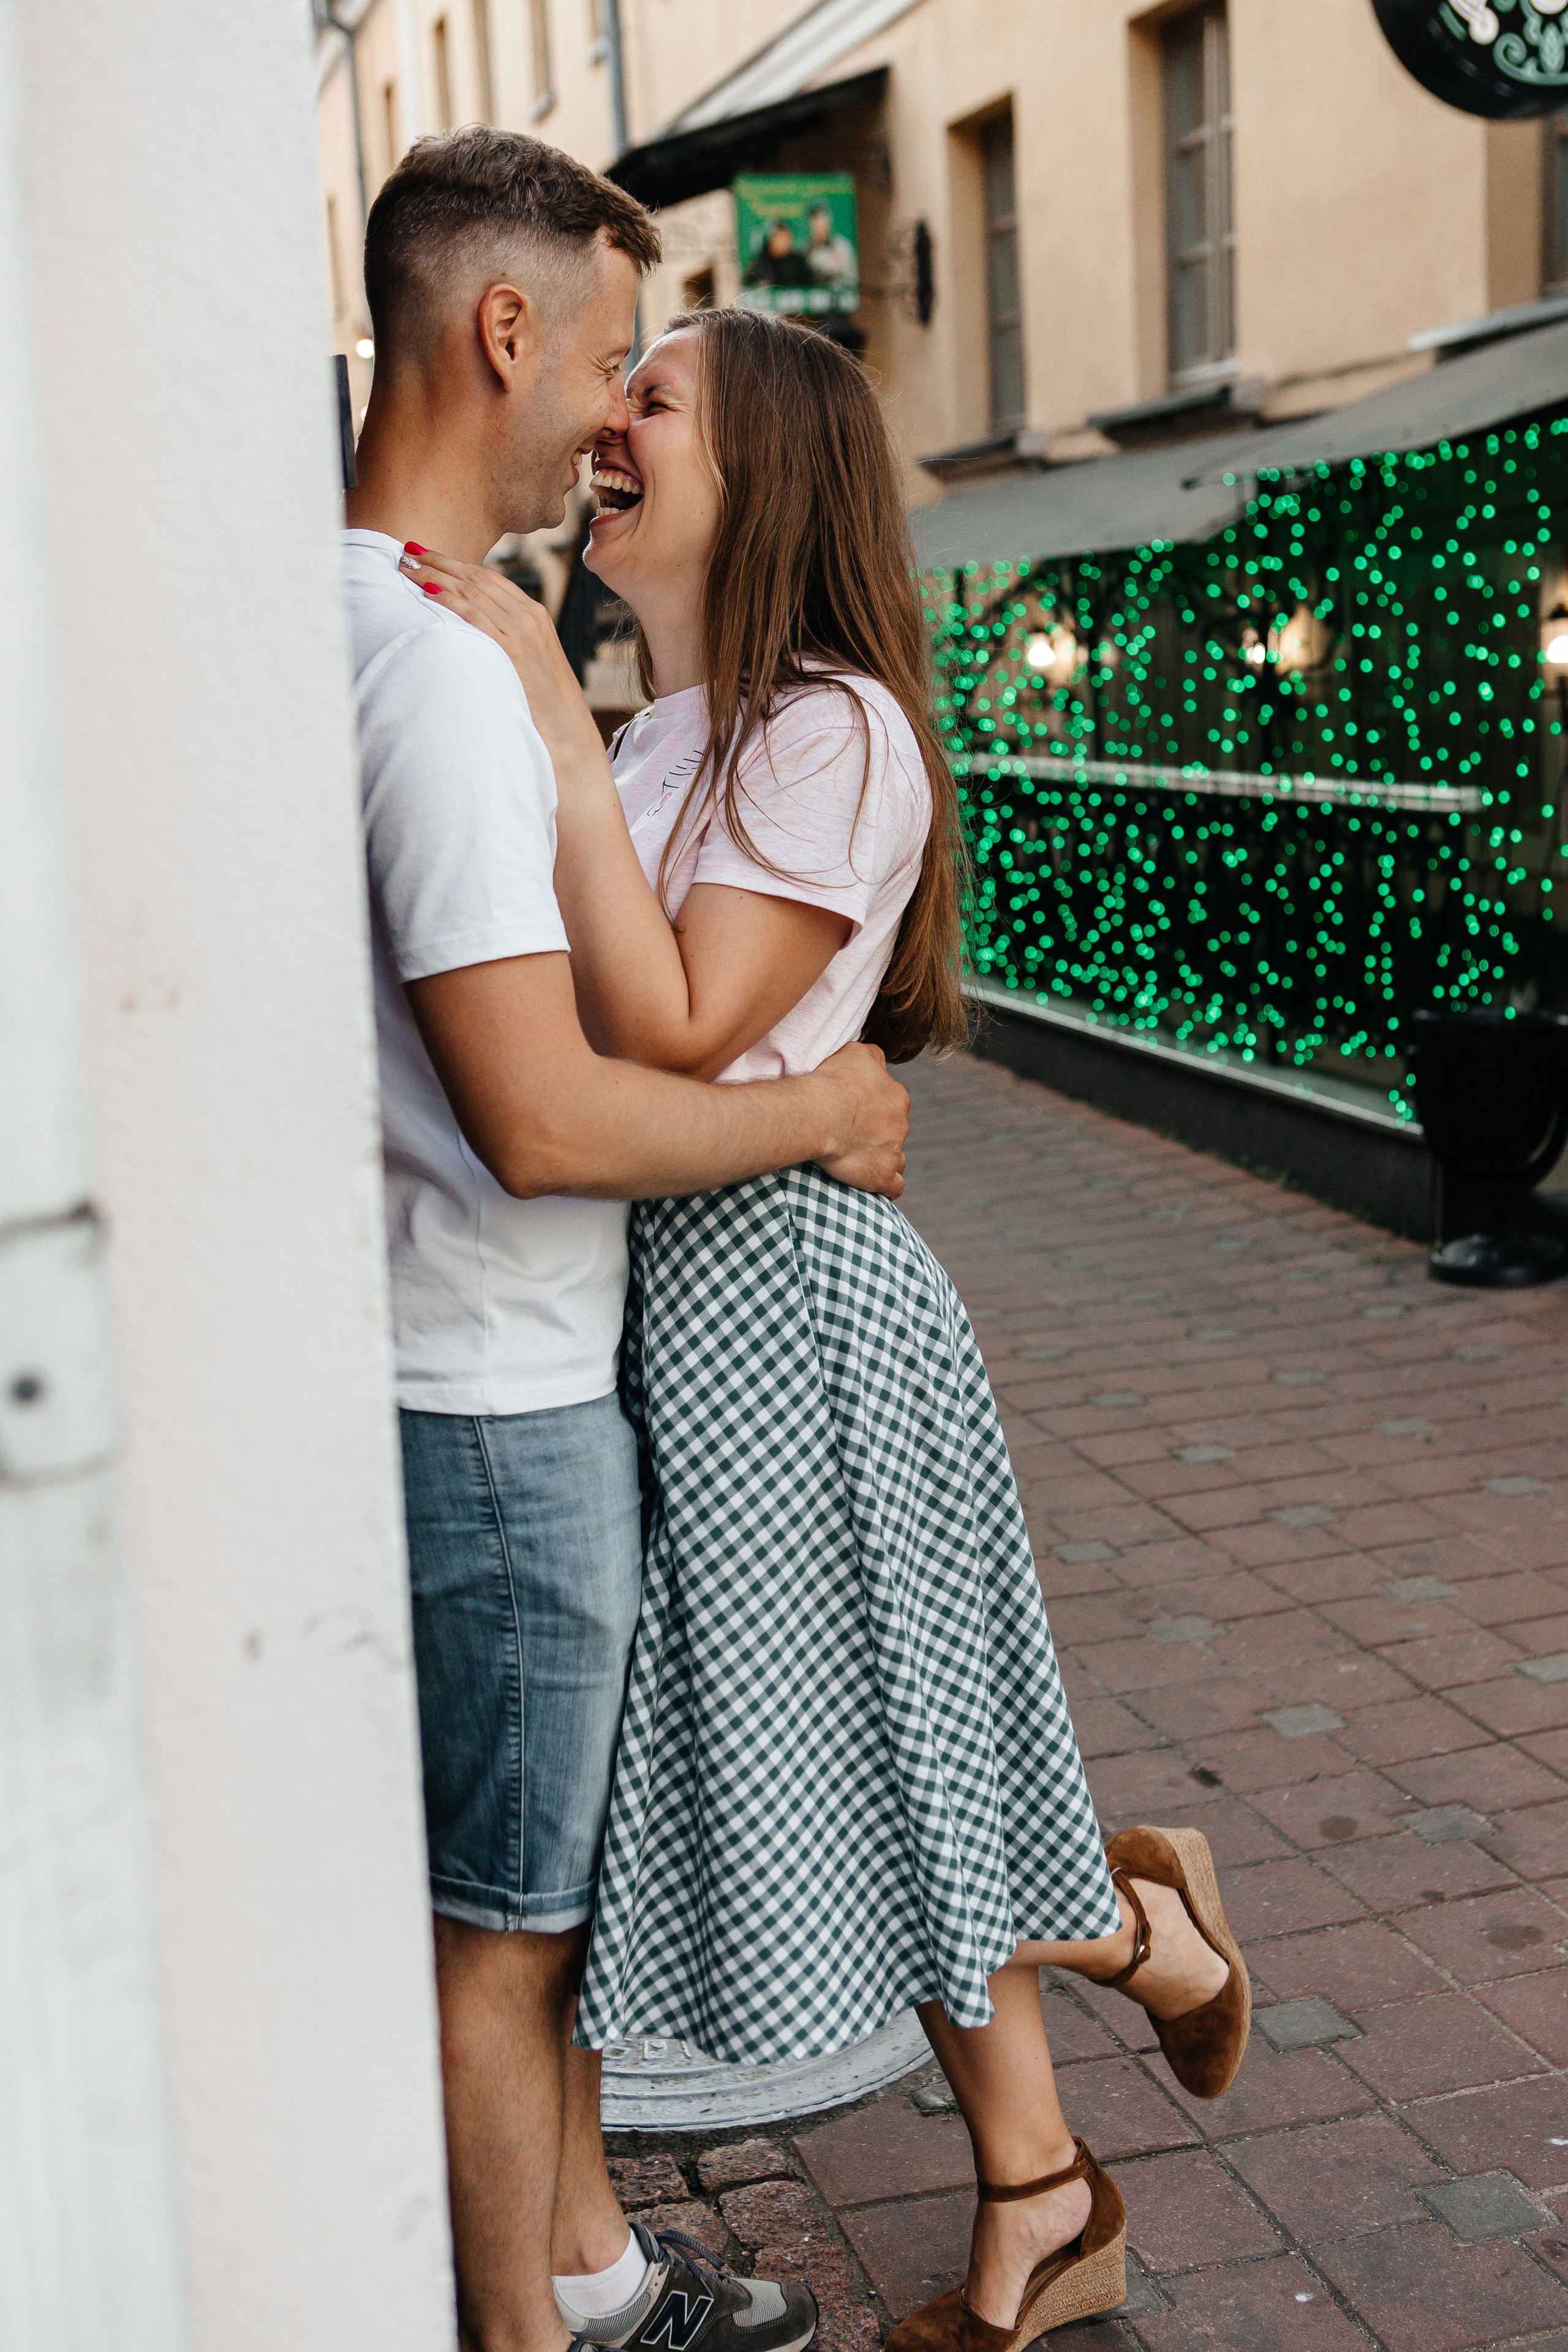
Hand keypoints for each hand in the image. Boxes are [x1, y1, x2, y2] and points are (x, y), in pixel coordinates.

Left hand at [398, 543, 609, 778]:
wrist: (567, 731)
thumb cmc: (542, 702)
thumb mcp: (528, 661)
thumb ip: (506, 639)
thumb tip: (472, 632)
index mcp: (533, 614)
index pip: (487, 578)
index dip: (454, 563)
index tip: (424, 554)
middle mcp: (529, 617)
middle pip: (476, 578)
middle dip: (438, 561)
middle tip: (405, 551)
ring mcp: (523, 633)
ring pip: (472, 592)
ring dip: (435, 575)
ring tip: (406, 566)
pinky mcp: (515, 653)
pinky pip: (477, 619)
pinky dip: (452, 602)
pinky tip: (428, 592)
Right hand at [812, 1043, 909, 1198]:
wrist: (819, 1113)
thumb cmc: (833, 1081)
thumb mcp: (856, 1053)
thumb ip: (873, 1056)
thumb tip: (879, 1061)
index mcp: (896, 1096)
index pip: (894, 1103)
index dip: (876, 1108)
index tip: (856, 1112)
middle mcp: (900, 1124)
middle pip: (895, 1131)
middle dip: (879, 1134)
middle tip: (852, 1135)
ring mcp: (894, 1150)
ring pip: (898, 1158)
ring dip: (885, 1158)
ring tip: (862, 1160)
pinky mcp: (882, 1174)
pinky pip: (895, 1186)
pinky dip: (888, 1186)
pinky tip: (876, 1185)